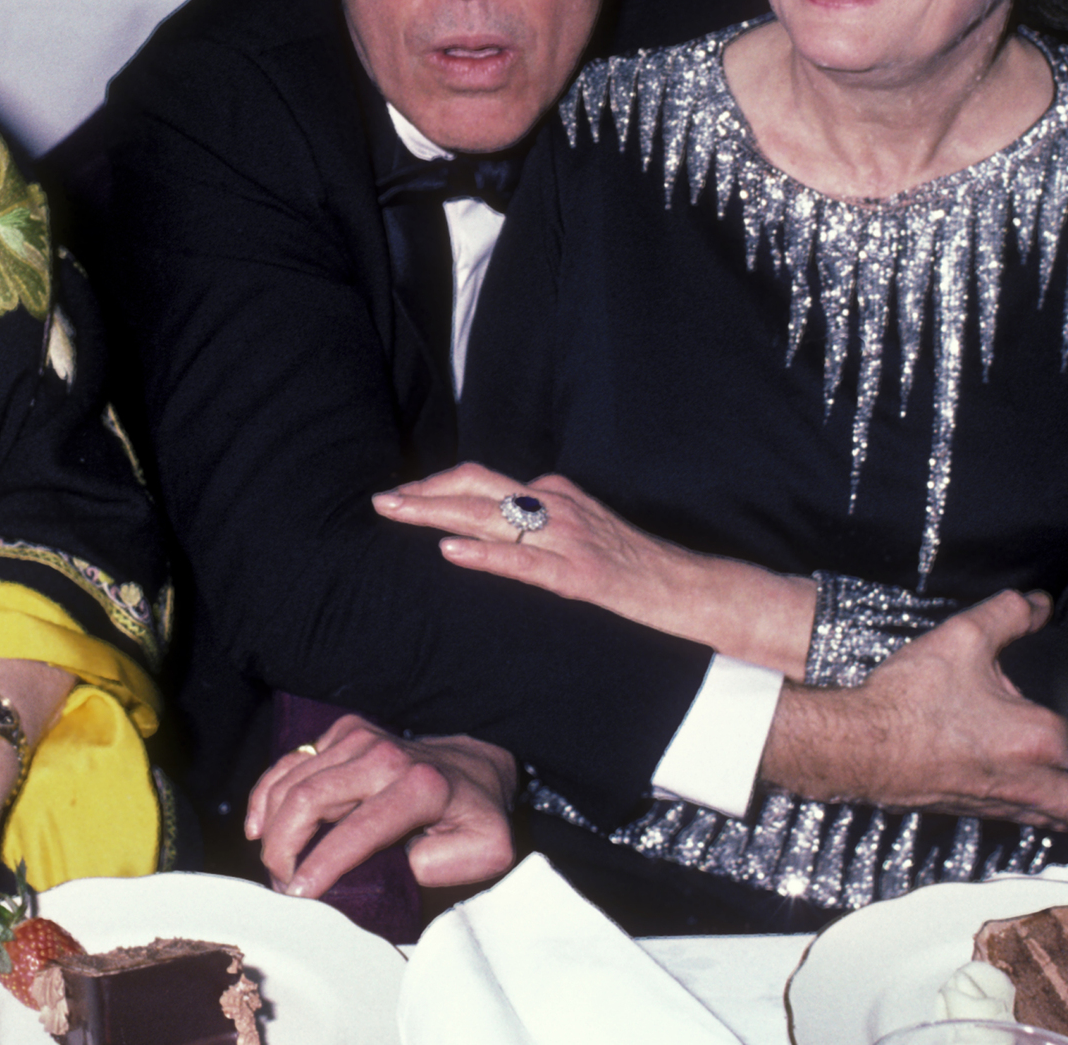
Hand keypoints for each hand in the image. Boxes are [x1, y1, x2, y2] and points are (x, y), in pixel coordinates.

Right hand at [244, 714, 517, 901]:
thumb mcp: (487, 849)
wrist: (474, 766)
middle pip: (309, 798)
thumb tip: (403, 866)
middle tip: (281, 884)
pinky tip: (259, 825)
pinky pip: (290, 764)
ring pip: (292, 781)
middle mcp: (383, 755)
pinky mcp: (343, 732)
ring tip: (276, 865)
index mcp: (419, 787)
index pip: (357, 830)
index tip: (298, 895)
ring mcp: (359, 738)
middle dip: (283, 847)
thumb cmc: (476, 814)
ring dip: (272, 826)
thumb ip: (449, 864)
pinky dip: (267, 794)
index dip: (321, 865)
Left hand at [375, 465, 817, 679]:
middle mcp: (556, 504)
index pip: (483, 480)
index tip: (401, 494)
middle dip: (424, 493)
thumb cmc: (633, 563)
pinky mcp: (577, 574)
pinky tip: (450, 553)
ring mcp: (566, 537)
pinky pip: (522, 562)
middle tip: (381, 502)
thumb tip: (497, 519)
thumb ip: (541, 519)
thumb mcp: (581, 528)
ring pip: (491, 518)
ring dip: (437, 514)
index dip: (438, 485)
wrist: (687, 588)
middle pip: (477, 488)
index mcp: (554, 493)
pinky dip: (483, 555)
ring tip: (397, 514)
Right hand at [762, 590, 1067, 834]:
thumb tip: (1037, 602)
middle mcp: (1032, 781)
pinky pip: (1030, 818)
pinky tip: (1038, 791)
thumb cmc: (904, 704)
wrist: (857, 745)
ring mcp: (1005, 803)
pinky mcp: (978, 810)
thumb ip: (1006, 615)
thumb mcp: (959, 640)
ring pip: (1066, 820)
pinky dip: (1047, 810)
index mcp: (1039, 740)